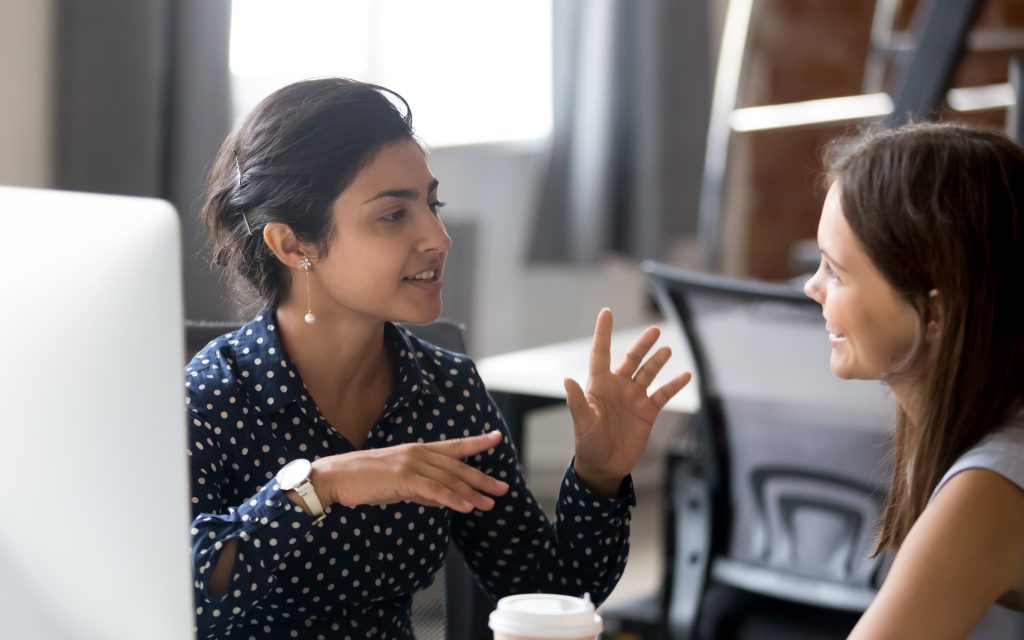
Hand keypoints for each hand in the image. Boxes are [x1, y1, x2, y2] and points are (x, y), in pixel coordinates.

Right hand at [308, 431, 508, 512]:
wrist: (337, 477)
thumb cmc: (365, 480)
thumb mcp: (399, 483)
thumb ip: (421, 488)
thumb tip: (441, 498)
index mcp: (417, 450)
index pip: (453, 446)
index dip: (476, 443)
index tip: (496, 438)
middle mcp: (418, 453)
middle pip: (457, 467)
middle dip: (482, 479)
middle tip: (502, 489)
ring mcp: (411, 464)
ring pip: (449, 480)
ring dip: (471, 493)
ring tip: (489, 504)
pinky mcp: (402, 478)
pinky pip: (433, 490)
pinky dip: (451, 499)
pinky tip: (465, 507)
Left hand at [565, 308, 691, 496]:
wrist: (605, 466)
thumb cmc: (588, 443)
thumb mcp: (582, 422)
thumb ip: (577, 402)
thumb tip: (567, 380)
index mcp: (599, 385)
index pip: (601, 353)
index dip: (603, 333)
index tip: (607, 311)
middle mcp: (618, 387)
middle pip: (632, 359)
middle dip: (642, 344)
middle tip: (654, 330)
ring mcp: (634, 398)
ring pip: (648, 373)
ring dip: (658, 361)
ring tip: (667, 349)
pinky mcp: (647, 411)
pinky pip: (663, 394)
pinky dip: (675, 385)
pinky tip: (685, 375)